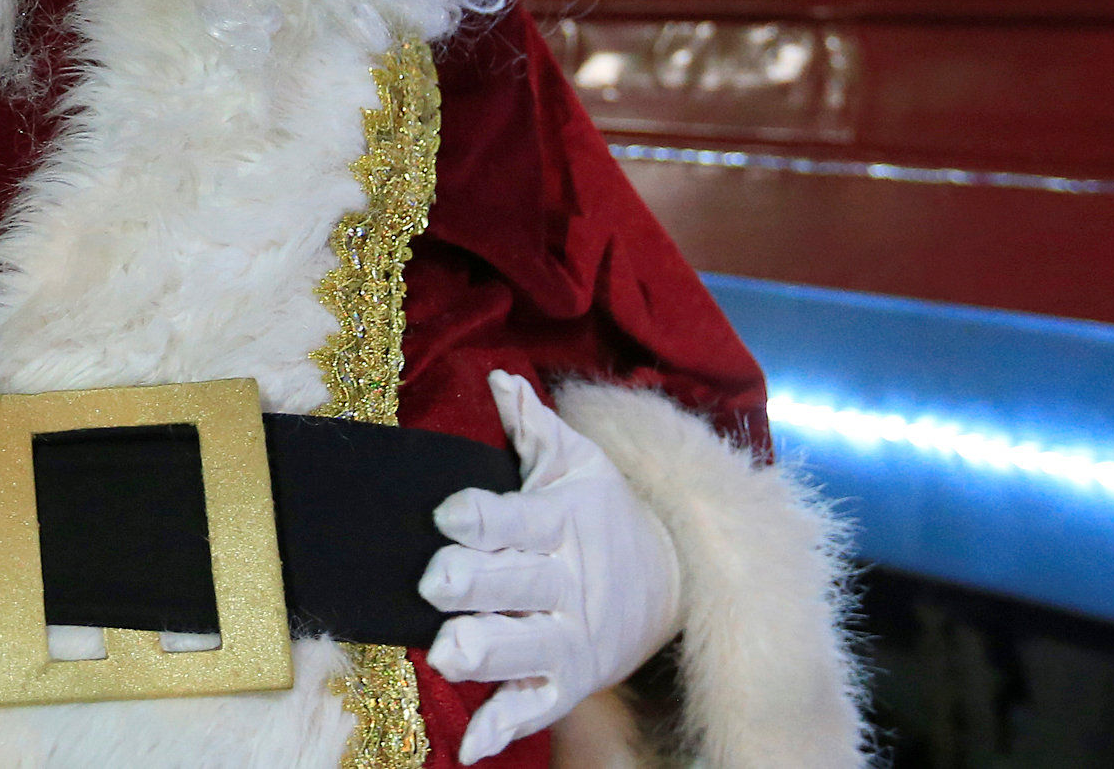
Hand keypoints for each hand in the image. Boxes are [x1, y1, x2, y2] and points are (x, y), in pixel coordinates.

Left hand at [422, 371, 681, 764]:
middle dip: (472, 583)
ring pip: (519, 648)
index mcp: (558, 525)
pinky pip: (531, 708)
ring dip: (483, 652)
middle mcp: (561, 585)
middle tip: (436, 582)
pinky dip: (501, 730)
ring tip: (447, 655)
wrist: (676, 582)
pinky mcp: (565, 682)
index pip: (512, 517)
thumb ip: (534, 427)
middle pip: (510, 584)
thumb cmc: (606, 512)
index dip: (480, 515)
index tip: (448, 514)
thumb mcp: (579, 464)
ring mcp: (564, 638)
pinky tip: (466, 748)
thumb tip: (501, 380)